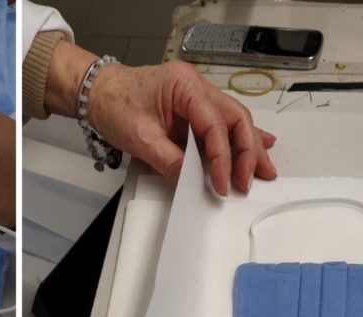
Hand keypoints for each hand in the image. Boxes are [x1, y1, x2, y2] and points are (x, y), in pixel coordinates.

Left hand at [44, 41, 275, 194]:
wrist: (98, 93)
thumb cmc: (114, 105)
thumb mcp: (139, 138)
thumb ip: (168, 160)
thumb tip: (190, 183)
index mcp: (184, 86)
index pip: (215, 124)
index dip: (223, 157)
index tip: (223, 182)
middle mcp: (196, 87)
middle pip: (235, 118)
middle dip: (248, 150)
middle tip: (252, 178)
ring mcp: (196, 97)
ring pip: (234, 120)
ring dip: (249, 146)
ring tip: (264, 169)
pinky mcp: (193, 110)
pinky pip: (221, 123)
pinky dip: (238, 138)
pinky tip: (260, 144)